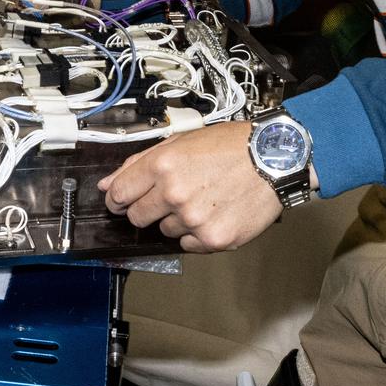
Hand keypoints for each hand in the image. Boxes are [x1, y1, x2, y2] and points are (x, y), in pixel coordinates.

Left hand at [98, 122, 280, 252]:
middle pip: (137, 217)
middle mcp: (175, 194)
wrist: (276, 158)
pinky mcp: (213, 239)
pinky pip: (189, 245)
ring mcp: (193, 220)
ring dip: (177, 219)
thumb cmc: (232, 146)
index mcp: (163, 165)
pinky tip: (215, 213)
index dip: (118, 198)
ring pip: (165, 231)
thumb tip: (108, 184)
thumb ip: (140, 162)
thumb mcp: (182, 140)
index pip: (119, 193)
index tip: (123, 200)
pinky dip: (197, 233)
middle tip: (172, 197)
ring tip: (203, 199)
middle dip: (147, 209)